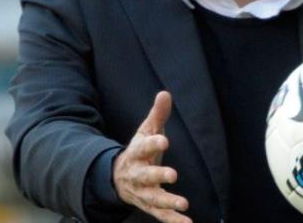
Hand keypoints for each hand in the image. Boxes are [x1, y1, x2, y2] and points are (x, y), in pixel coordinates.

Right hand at [113, 91, 191, 222]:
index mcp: (136, 154)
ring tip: (184, 204)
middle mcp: (137, 175)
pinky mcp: (150, 206)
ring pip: (153, 199)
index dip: (152, 144)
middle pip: (145, 176)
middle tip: (173, 175)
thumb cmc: (138, 151)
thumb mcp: (145, 131)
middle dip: (158, 176)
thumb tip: (165, 93)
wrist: (119, 178)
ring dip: (168, 202)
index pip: (143, 148)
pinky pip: (161, 216)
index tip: (163, 140)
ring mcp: (142, 192)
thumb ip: (157, 115)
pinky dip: (173, 221)